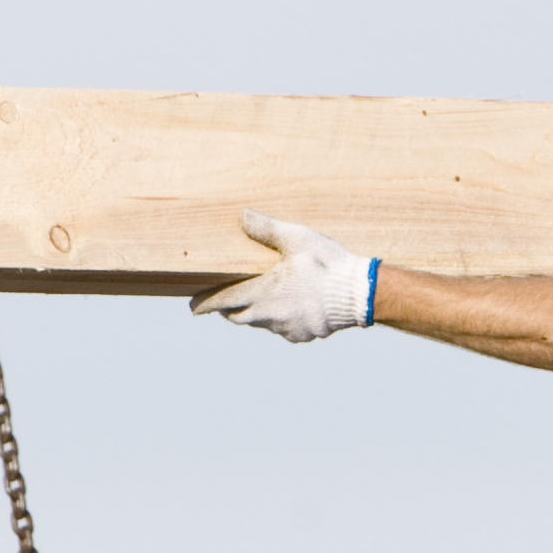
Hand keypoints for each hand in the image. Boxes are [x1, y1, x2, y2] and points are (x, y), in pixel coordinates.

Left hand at [196, 211, 377, 342]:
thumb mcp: (296, 239)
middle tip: (223, 302)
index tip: (193, 308)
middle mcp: (270, 316)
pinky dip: (280, 319)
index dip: (205, 304)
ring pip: (261, 323)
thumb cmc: (326, 265)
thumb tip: (243, 217)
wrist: (359, 294)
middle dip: (228, 309)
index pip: (224, 301)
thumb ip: (267, 229)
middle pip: (238, 317)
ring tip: (260, 299)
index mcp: (263, 293)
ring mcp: (287, 329)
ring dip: (256, 313)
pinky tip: (291, 307)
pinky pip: (284, 329)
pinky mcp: (302, 335)